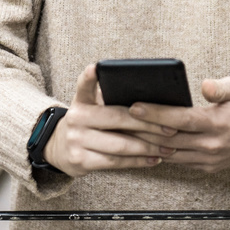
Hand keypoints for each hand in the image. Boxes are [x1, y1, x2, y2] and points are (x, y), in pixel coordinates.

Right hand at [43, 64, 177, 176]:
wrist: (59, 148)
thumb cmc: (88, 124)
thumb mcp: (91, 107)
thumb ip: (111, 101)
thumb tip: (153, 101)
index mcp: (81, 100)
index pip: (84, 84)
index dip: (90, 76)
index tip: (97, 67)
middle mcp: (76, 118)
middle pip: (117, 118)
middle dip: (148, 124)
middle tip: (171, 128)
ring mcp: (76, 140)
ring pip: (120, 145)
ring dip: (148, 147)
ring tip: (167, 147)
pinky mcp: (80, 161)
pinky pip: (115, 162)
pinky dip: (137, 161)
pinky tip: (153, 158)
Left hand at [128, 78, 229, 173]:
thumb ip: (220, 87)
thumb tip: (204, 85)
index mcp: (216, 124)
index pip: (179, 119)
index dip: (155, 113)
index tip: (134, 106)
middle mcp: (211, 145)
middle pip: (168, 138)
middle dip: (142, 129)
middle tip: (119, 118)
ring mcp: (208, 159)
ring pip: (170, 153)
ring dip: (148, 143)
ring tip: (127, 130)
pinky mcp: (207, 167)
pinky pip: (179, 161)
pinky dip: (162, 152)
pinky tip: (147, 142)